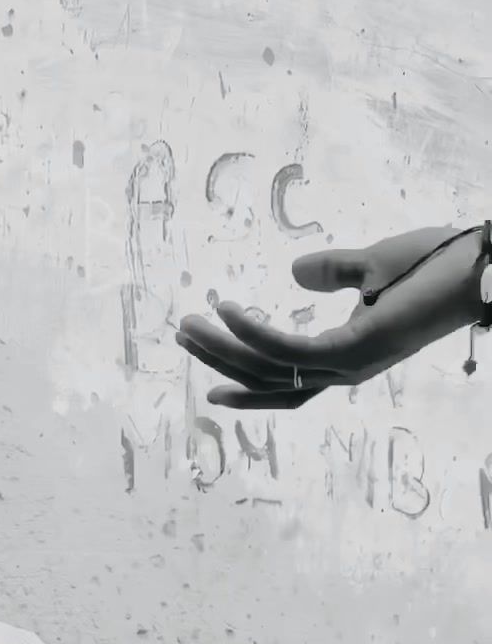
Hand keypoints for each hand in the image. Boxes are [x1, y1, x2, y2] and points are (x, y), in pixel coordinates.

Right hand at [177, 224, 485, 409]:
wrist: (480, 268)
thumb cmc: (438, 265)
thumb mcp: (375, 263)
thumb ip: (334, 270)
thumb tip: (293, 270)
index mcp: (348, 357)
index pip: (285, 378)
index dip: (244, 376)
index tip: (209, 371)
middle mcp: (343, 371)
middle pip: (267, 380)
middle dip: (219, 362)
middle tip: (182, 336)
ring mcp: (347, 365)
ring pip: (268, 369)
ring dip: (223, 349)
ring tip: (190, 324)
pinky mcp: (351, 350)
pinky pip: (286, 349)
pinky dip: (253, 334)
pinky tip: (226, 311)